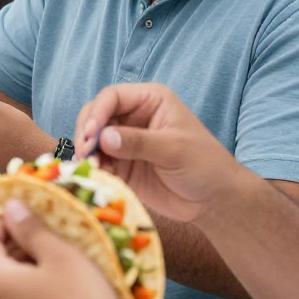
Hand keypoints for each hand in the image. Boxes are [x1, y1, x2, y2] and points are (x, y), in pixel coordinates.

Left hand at [0, 200, 130, 298]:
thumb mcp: (62, 257)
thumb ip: (32, 229)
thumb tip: (10, 206)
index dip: (0, 222)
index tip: (24, 213)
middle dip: (11, 246)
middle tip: (42, 236)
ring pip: (3, 290)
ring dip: (20, 271)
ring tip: (53, 264)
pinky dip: (26, 295)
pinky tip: (55, 295)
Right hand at [73, 82, 245, 224]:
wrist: (213, 200)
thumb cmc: (204, 165)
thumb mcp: (174, 149)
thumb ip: (139, 142)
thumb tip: (103, 137)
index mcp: (149, 100)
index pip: (112, 97)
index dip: (97, 113)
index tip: (90, 135)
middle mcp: (133, 116)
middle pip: (96, 115)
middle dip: (86, 133)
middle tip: (85, 154)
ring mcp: (124, 140)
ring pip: (92, 139)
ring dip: (87, 152)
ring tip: (90, 168)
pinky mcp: (120, 164)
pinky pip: (98, 161)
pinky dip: (93, 167)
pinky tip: (95, 176)